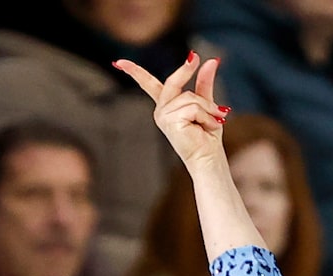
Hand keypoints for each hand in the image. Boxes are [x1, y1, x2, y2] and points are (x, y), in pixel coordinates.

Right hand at [117, 52, 230, 170]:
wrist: (208, 159)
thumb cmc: (207, 136)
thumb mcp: (206, 104)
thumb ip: (204, 83)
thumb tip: (212, 59)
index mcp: (166, 106)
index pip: (148, 84)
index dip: (134, 72)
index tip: (118, 62)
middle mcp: (161, 110)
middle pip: (173, 82)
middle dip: (187, 70)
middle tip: (198, 58)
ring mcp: (163, 115)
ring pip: (190, 97)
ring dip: (208, 109)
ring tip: (213, 122)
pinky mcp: (169, 121)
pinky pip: (193, 107)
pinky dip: (206, 115)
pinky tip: (207, 127)